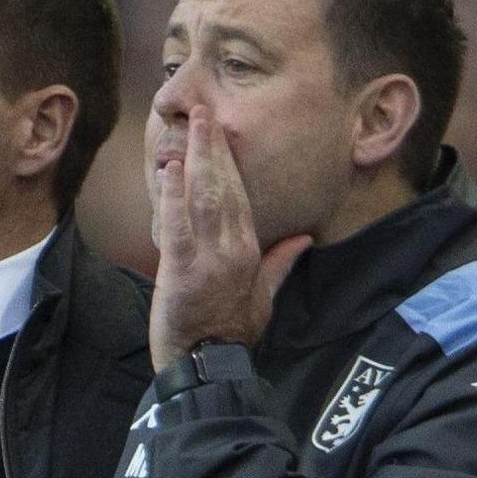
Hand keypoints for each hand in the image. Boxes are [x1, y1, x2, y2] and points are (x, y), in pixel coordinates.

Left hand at [149, 106, 312, 369]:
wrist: (209, 366)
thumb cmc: (234, 333)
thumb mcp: (265, 297)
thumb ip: (281, 263)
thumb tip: (304, 236)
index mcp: (250, 251)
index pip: (241, 196)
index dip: (231, 162)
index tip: (223, 131)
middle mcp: (232, 249)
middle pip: (225, 189)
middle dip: (214, 148)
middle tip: (205, 112)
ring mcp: (208, 259)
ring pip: (204, 199)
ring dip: (197, 160)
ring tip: (191, 126)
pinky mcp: (181, 272)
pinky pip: (178, 226)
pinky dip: (175, 196)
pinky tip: (172, 169)